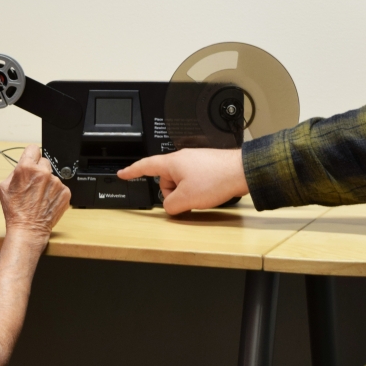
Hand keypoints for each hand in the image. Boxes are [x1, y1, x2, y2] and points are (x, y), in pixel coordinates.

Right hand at [0, 145, 70, 240]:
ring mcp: (56, 182)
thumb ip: (15, 172)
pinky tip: (46, 201)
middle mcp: (43, 173)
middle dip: (39, 170)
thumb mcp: (4, 187)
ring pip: (52, 176)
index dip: (31, 155)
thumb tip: (23, 165)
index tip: (31, 160)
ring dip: (47, 183)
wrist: (28, 229)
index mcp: (26, 169)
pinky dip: (54, 193)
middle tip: (33, 184)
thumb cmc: (15, 211)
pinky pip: (60, 187)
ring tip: (39, 197)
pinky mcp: (65, 192)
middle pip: (44, 162)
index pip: (33, 149)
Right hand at [117, 148, 247, 214]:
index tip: (123, 173)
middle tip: (186, 201)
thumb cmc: (217, 178)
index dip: (132, 171)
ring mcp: (196, 162)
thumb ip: (171, 205)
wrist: (242, 172)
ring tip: (201, 196)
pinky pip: (194, 181)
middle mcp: (183, 159)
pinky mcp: (207, 167)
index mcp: (172, 163)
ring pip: (182, 183)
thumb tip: (170, 206)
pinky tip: (209, 193)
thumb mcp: (187, 199)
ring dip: (187, 193)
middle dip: (173, 194)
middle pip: (166, 180)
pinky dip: (198, 190)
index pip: (145, 166)